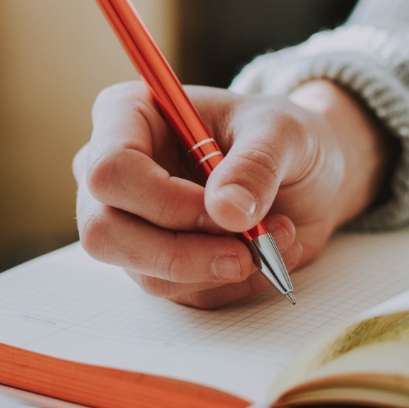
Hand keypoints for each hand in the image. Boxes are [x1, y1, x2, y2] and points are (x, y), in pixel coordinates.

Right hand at [73, 79, 394, 307]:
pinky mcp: (155, 262)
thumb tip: (227, 211)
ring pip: (145, 272)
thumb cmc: (280, 136)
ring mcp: (128, 222)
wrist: (304, 172)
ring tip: (277, 235)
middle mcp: (115, 172)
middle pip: (104, 231)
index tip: (223, 209)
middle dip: (182, 252)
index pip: (110, 169)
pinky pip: (181, 292)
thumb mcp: (283, 132)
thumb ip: (256, 164)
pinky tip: (267, 251)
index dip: (162, 199)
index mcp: (128, 115)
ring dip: (220, 267)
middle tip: (247, 249)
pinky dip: (232, 281)